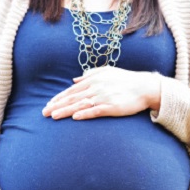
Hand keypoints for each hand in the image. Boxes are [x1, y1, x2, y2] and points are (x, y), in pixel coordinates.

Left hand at [41, 66, 160, 119]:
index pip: (71, 90)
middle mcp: (96, 88)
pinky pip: (96, 111)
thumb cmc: (126, 80)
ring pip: (80, 105)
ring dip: (66, 111)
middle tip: (44, 113)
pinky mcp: (112, 106)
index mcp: (93, 80)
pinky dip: (85, 114)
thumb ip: (90, 74)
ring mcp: (104, 97)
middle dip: (57, 105)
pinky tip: (75, 118)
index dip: (59, 98)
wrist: (145, 87)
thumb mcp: (107, 72)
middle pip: (72, 98)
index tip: (48, 104)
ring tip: (54, 117)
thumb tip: (75, 80)